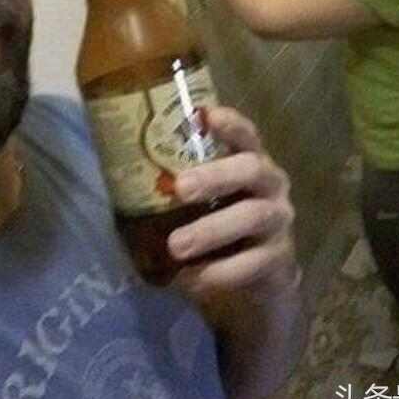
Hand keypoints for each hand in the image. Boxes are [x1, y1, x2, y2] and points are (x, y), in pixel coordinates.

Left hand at [167, 107, 299, 302]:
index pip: (245, 135)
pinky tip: (190, 280)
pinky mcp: (281, 259)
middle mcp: (270, 185)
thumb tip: (117, 178)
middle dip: (216, 176)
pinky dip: (219, 272)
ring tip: (176, 246)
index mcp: (249, 162)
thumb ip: (177, 187)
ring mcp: (279, 221)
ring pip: (253, 216)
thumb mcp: (200, 204)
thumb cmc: (218, 229)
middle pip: (251, 169)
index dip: (230, 123)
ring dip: (212, 229)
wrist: (256, 284)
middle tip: (180, 187)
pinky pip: (253, 263)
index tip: (206, 114)